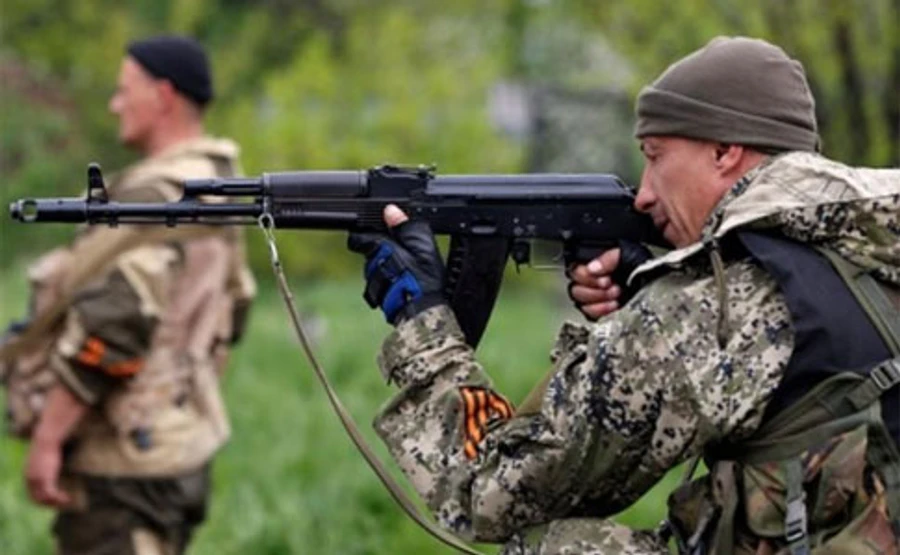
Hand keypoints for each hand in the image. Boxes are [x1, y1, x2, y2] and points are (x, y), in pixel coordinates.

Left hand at [25, 438, 70, 507]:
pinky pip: (51, 494)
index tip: (55, 498)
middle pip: (36, 499)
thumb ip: (45, 462)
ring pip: (44, 499)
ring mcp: (36, 480)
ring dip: (55, 503)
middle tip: (61, 503)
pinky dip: (59, 499)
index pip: (32, 494)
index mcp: (28, 476)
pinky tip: (68, 498)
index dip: (43, 499)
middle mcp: (30, 480)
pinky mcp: (45, 479)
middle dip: (49, 504)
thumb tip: (52, 461)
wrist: (45, 440)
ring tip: (67, 501)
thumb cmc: (47, 444)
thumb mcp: (43, 456)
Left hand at [347, 205, 445, 323]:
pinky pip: (380, 288)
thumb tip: (390, 211)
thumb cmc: (424, 280)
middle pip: (369, 254)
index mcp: (379, 249)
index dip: (366, 234)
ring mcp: (373, 285)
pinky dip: (390, 286)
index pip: (357, 237)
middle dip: (382, 252)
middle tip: (403, 255)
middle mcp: (371, 266)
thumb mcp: (423, 245)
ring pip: (375, 271)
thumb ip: (406, 226)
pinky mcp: (379, 300)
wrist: (424, 313)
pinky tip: (404, 286)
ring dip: (386, 270)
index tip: (378, 234)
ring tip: (406, 273)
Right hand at [567, 241, 653, 319]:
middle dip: (595, 289)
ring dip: (599, 300)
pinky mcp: (601, 311)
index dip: (587, 277)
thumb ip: (607, 257)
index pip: (574, 272)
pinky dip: (601, 311)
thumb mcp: (626, 253)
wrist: (656, 281)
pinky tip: (614, 305)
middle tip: (611, 285)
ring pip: (581, 303)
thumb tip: (592, 267)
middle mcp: (591, 281)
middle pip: (575, 290)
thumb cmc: (642, 267)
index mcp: (594, 265)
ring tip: (616, 295)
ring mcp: (595, 297)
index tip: (605, 277)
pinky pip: (590, 315)